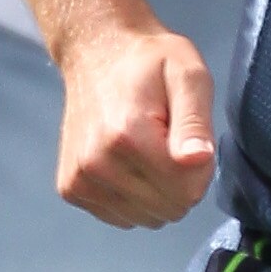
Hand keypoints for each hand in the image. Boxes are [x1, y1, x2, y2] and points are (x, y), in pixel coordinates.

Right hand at [56, 17, 216, 227]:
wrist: (96, 53)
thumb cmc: (148, 62)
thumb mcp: (188, 75)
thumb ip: (195, 121)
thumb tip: (199, 160)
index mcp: (128, 135)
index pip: (188, 190)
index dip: (200, 167)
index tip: (187, 137)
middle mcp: (97, 163)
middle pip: (169, 208)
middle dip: (180, 181)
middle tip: (168, 141)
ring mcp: (80, 180)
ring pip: (148, 218)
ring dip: (157, 192)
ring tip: (147, 150)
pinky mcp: (71, 189)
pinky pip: (123, 218)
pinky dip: (134, 198)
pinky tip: (128, 164)